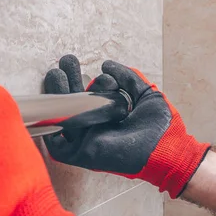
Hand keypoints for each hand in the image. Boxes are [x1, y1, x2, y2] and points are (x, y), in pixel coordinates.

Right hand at [43, 55, 209, 197]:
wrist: (167, 148)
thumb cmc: (161, 125)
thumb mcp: (146, 93)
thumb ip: (128, 77)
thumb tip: (105, 64)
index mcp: (108, 113)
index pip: (90, 94)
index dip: (92, 80)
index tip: (106, 77)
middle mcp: (95, 125)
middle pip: (72, 102)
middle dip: (66, 80)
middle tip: (66, 62)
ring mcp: (86, 140)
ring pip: (61, 117)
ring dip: (56, 95)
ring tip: (56, 74)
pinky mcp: (81, 154)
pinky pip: (56, 144)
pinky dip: (49, 127)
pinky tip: (48, 105)